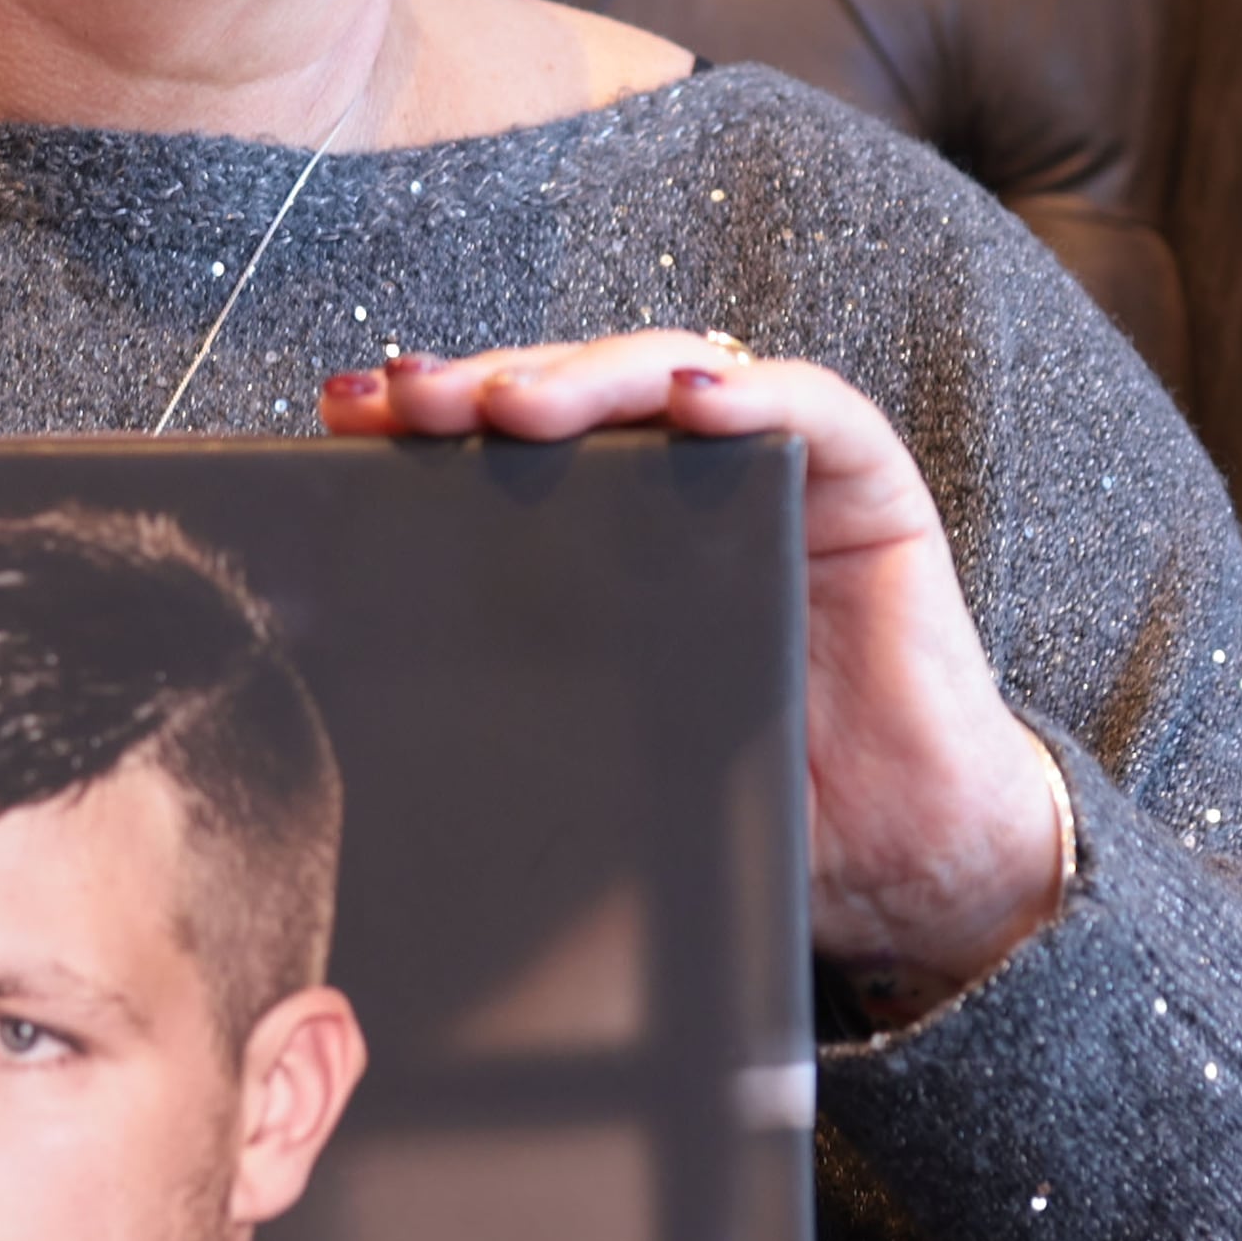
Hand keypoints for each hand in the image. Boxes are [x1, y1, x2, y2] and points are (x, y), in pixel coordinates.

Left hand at [323, 332, 1074, 1021]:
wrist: (901, 865)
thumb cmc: (749, 798)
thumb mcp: (601, 733)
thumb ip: (516, 686)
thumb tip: (353, 680)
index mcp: (612, 532)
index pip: (510, 443)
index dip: (428, 422)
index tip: (340, 419)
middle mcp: (688, 479)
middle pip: (579, 394)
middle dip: (486, 383)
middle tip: (407, 399)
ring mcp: (779, 469)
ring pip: (676, 375)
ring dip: (592, 376)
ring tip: (516, 402)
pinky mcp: (870, 484)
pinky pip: (816, 413)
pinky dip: (756, 396)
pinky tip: (696, 399)